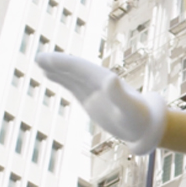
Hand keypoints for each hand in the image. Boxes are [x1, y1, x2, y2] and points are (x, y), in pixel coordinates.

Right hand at [36, 52, 166, 154]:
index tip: (47, 59)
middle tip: (38, 58)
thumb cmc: (140, 119)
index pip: (82, 69)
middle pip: (76, 70)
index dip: (65, 64)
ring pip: (73, 77)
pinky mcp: (93, 101)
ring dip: (58, 70)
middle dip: (58, 64)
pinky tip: (51, 76)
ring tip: (40, 63)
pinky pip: (74, 87)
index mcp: (106, 82)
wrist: (147, 127)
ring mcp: (95, 91)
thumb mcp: (130, 108)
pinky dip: (63, 80)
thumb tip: (109, 78)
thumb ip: (119, 95)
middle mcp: (100, 83)